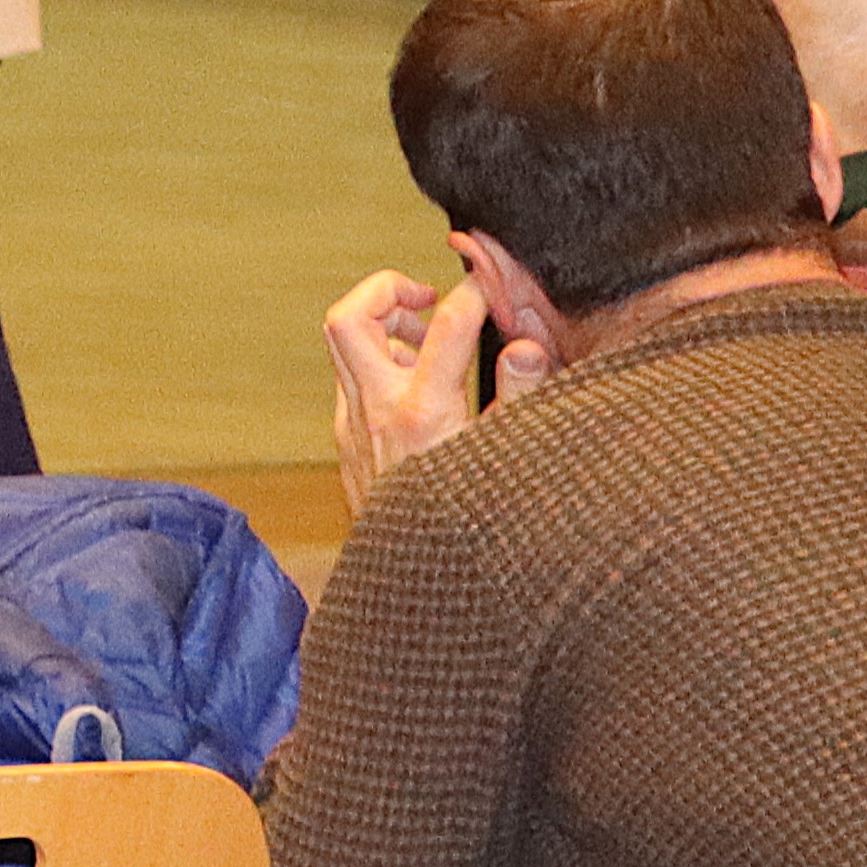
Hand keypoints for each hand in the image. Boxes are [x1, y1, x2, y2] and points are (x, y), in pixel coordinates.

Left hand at [325, 268, 546, 512]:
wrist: (411, 580)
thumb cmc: (468, 525)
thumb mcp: (508, 459)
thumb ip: (520, 397)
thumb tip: (524, 345)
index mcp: (426, 414)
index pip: (447, 327)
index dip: (473, 293)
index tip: (490, 286)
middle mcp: (379, 411)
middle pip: (349, 318)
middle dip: (385, 289)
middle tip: (426, 296)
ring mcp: (353, 422)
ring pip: (342, 343)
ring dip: (381, 324)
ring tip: (427, 337)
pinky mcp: (344, 436)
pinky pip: (350, 376)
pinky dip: (378, 361)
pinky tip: (416, 379)